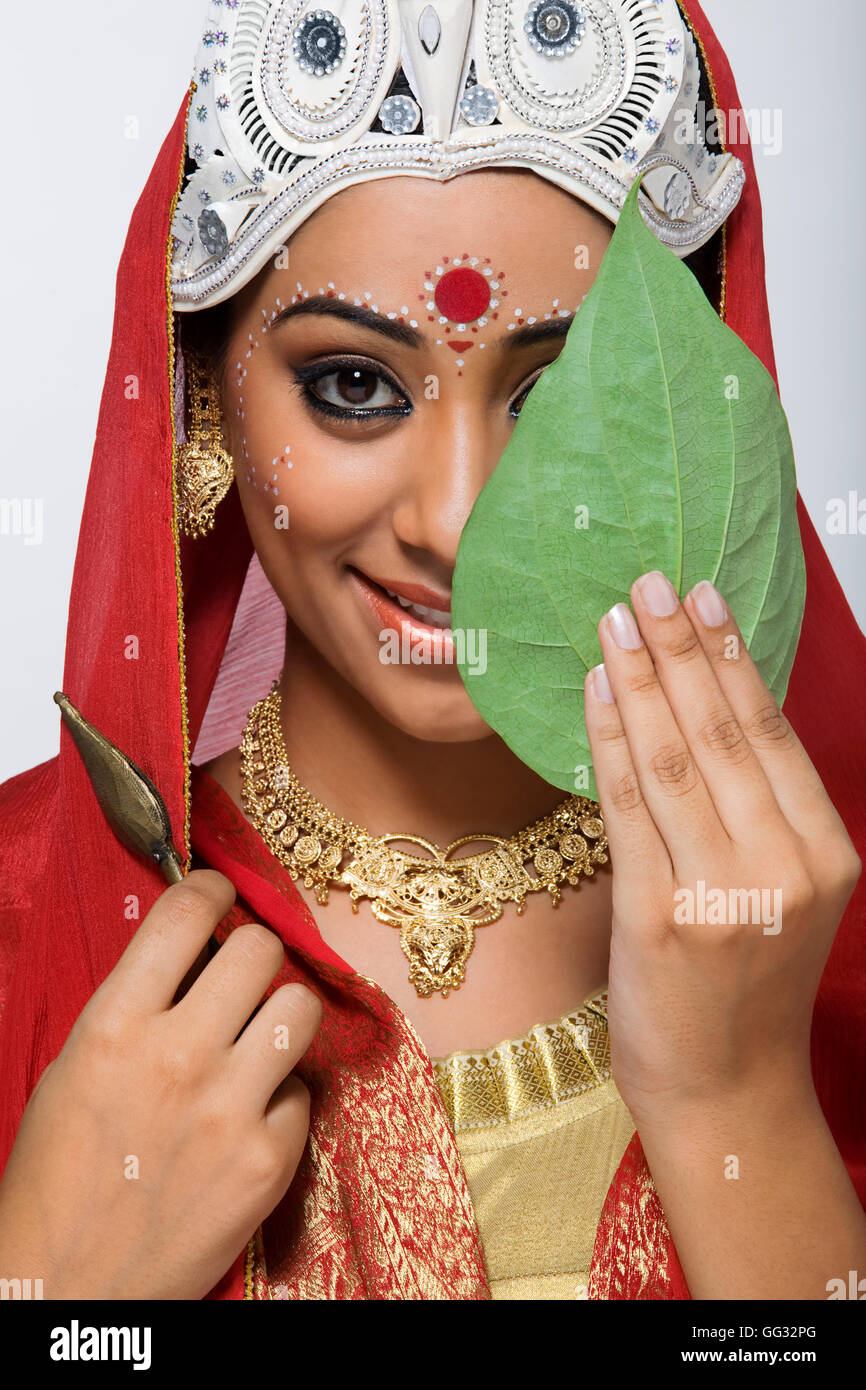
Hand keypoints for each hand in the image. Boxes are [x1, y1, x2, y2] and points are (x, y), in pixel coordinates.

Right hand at [0, 869, 321, 1299]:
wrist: (67, 1290)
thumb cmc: (59, 1176)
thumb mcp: (74, 1069)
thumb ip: (135, 1004)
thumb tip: (194, 951)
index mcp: (114, 1027)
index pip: (185, 914)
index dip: (211, 889)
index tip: (220, 892)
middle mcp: (177, 1058)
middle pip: (260, 950)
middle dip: (252, 955)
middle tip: (241, 976)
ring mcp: (230, 1110)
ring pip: (300, 1006)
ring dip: (279, 1016)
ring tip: (256, 1039)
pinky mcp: (269, 1160)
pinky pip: (303, 1091)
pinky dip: (281, 1099)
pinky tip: (248, 1119)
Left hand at [584, 571, 860, 1129]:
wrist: (727, 1094)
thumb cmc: (747, 991)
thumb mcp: (783, 896)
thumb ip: (762, 816)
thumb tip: (710, 712)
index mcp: (825, 855)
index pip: (771, 735)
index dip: (732, 661)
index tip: (703, 601)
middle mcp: (782, 868)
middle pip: (723, 733)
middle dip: (679, 650)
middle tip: (648, 584)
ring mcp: (721, 893)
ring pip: (672, 758)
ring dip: (637, 679)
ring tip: (615, 620)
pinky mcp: (658, 917)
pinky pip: (626, 805)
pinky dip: (607, 739)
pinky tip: (594, 689)